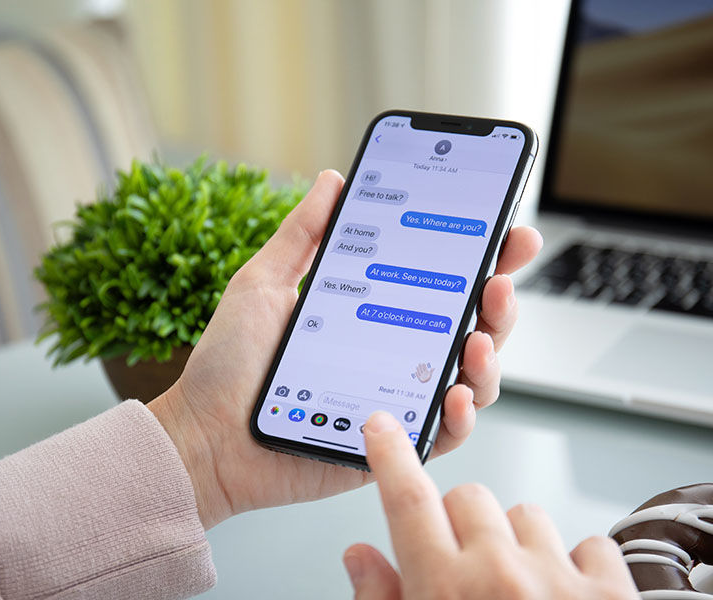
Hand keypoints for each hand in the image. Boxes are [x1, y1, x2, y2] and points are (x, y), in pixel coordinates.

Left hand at [149, 170, 542, 528]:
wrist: (204, 436)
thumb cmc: (229, 364)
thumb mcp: (263, 284)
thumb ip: (302, 235)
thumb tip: (332, 181)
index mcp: (377, 312)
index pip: (442, 280)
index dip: (484, 256)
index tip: (508, 230)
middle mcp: (397, 352)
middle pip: (471, 325)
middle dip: (500, 301)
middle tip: (499, 281)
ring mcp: (398, 397)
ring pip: (472, 378)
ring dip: (489, 356)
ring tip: (478, 339)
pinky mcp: (392, 442)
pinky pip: (445, 433)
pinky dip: (461, 416)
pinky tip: (454, 394)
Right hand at [344, 411, 638, 599]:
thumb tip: (359, 557)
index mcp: (444, 589)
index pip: (407, 500)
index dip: (391, 457)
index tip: (384, 428)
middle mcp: (501, 573)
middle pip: (469, 497)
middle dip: (459, 521)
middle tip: (461, 562)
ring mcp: (560, 581)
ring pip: (529, 514)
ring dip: (518, 541)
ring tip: (517, 588)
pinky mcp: (613, 596)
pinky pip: (591, 544)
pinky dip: (577, 565)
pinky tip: (565, 597)